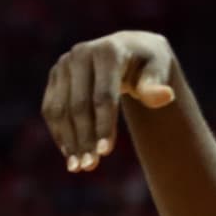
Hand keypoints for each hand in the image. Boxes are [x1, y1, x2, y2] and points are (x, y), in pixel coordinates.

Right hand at [42, 31, 176, 171]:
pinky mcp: (54, 76)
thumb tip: (165, 97)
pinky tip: (69, 153)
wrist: (127, 49)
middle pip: (78, 106)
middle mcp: (80, 54)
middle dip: (84, 138)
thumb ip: (156, 85)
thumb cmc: (147, 64)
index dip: (103, 125)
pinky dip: (59, 133)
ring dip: (68, 141)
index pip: (102, 96)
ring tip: (78, 166)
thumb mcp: (158, 69)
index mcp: (108, 51)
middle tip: (90, 166)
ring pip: (60, 110)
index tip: (106, 153)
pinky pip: (51, 110)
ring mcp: (63, 64)